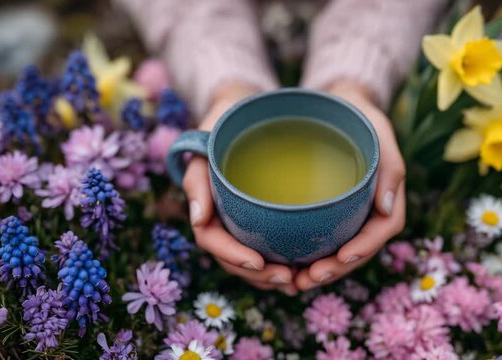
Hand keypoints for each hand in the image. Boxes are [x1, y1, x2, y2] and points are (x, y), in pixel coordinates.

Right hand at [182, 83, 298, 295]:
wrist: (245, 107)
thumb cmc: (223, 123)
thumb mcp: (205, 142)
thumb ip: (197, 177)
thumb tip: (198, 219)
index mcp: (205, 204)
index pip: (212, 239)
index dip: (232, 256)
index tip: (258, 263)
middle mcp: (222, 217)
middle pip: (233, 258)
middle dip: (258, 275)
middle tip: (289, 279)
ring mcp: (240, 220)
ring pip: (251, 260)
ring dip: (271, 277)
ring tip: (299, 281)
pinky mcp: (260, 217)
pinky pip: (268, 246)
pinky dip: (283, 261)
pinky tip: (304, 267)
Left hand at [295, 80, 405, 290]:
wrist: (336, 105)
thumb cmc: (359, 115)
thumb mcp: (379, 131)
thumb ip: (390, 167)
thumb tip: (387, 210)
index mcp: (387, 195)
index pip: (383, 229)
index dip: (365, 247)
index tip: (342, 256)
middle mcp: (369, 210)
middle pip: (359, 249)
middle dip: (336, 268)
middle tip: (308, 278)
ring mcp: (349, 213)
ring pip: (339, 251)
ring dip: (320, 271)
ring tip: (294, 281)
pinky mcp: (328, 212)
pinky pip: (322, 239)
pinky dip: (308, 256)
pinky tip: (287, 264)